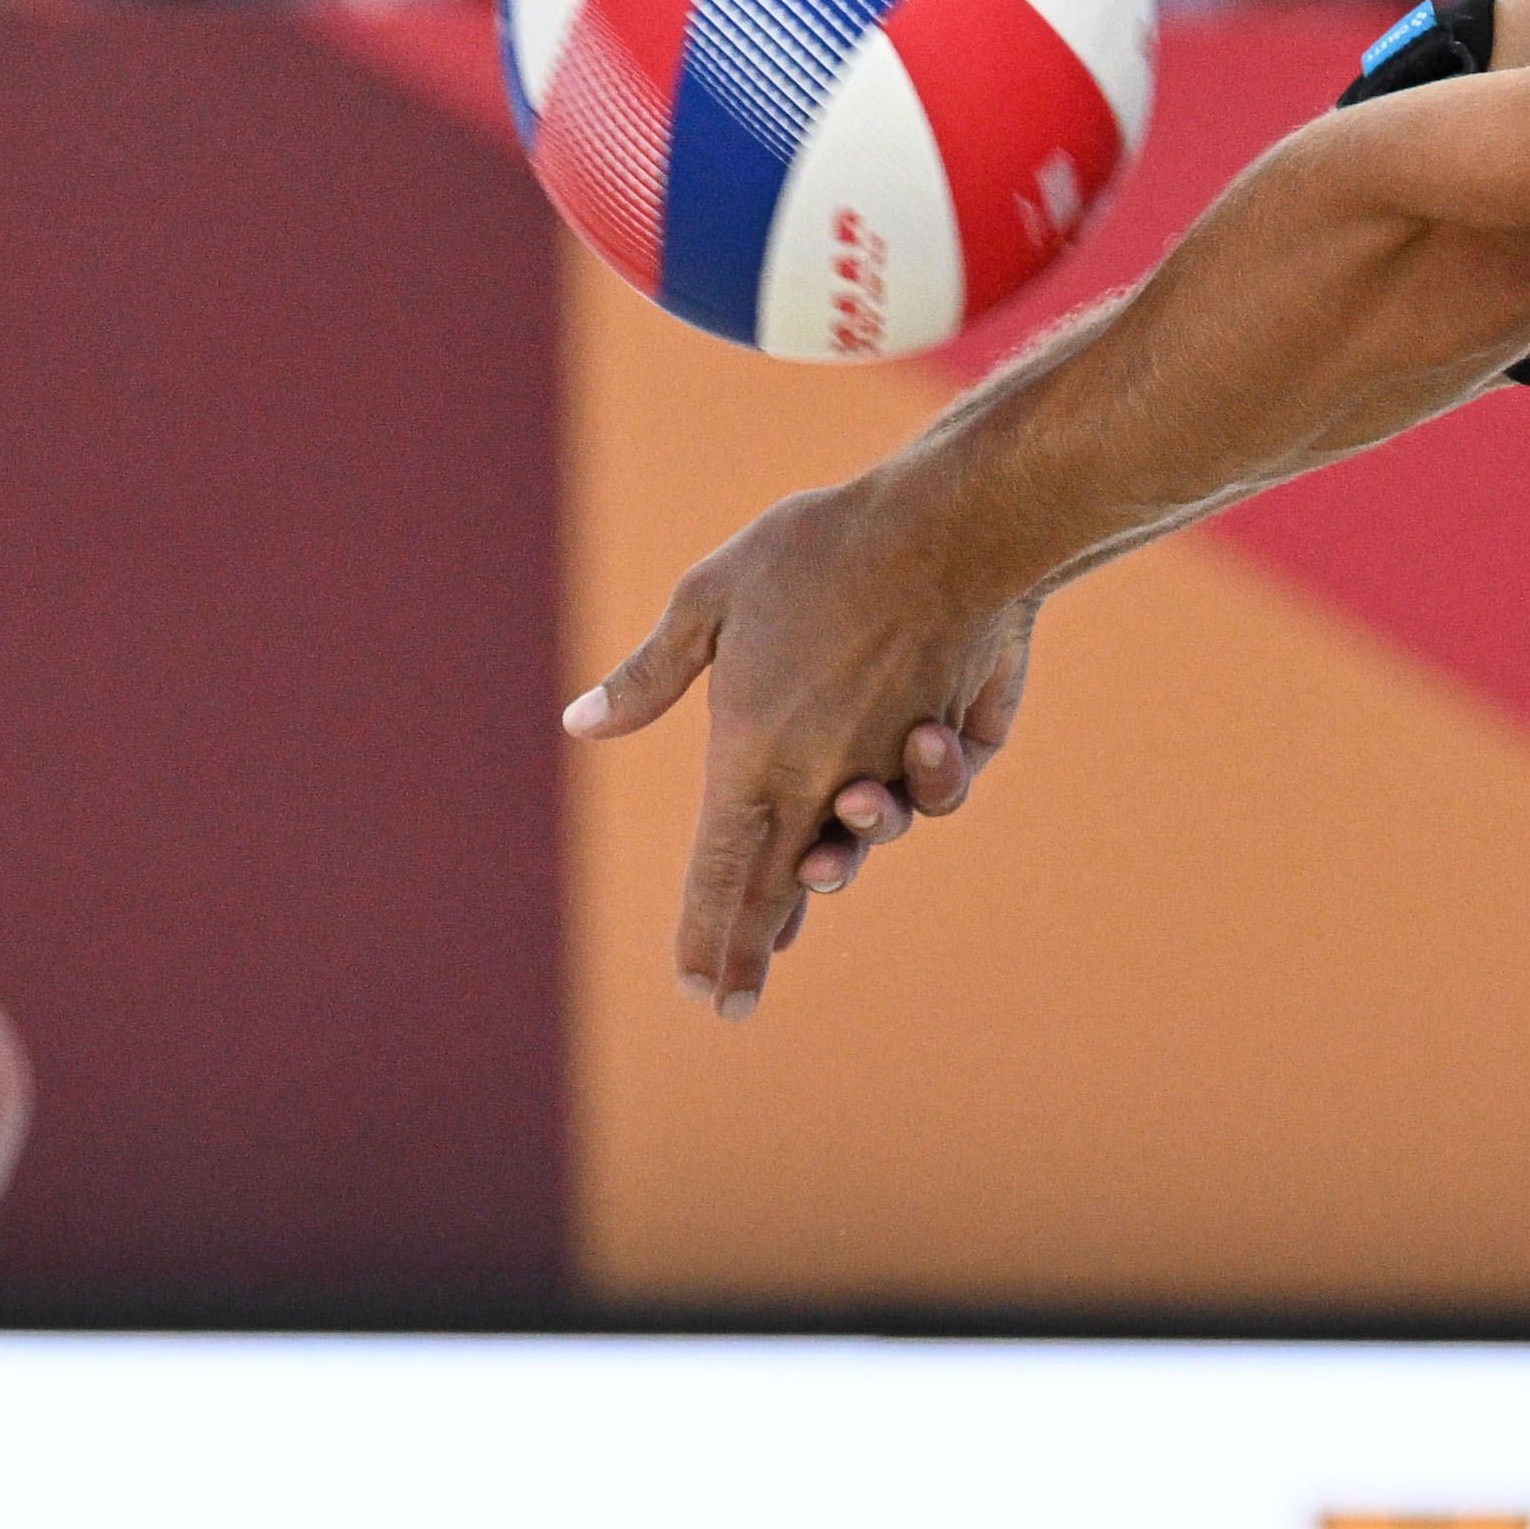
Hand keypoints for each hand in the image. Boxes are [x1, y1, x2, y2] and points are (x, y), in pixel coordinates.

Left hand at [567, 476, 1042, 1015]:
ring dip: (830, 871)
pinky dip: (914, 797)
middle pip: (781, 884)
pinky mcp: (947, 744)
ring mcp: (891, 767)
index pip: (719, 872)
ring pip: (857, 842)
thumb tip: (579, 723)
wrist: (950, 524)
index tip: (695, 991)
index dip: (705, 936)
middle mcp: (823, 779)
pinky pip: (928, 793)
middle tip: (732, 1004)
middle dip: (753, 946)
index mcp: (753, 755)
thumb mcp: (711, 599)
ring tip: (808, 888)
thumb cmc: (818, 551)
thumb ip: (650, 675)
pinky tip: (896, 785)